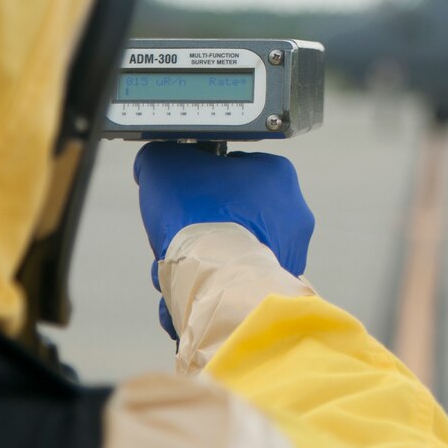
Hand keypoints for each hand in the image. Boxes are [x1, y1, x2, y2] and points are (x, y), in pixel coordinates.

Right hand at [135, 143, 315, 339]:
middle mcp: (292, 213)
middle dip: (198, 230)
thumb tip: (156, 161)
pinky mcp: (277, 286)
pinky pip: (240, 282)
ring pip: (233, 252)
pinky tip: (190, 289)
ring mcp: (289, 252)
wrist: (216, 275)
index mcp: (276, 174)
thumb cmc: (198, 215)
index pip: (232, 171)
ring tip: (180, 268)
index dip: (198, 184)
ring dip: (203, 261)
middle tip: (177, 239)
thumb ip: (160, 157)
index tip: (181, 198)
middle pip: (231, 216)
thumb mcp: (164, 166)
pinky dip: (214, 286)